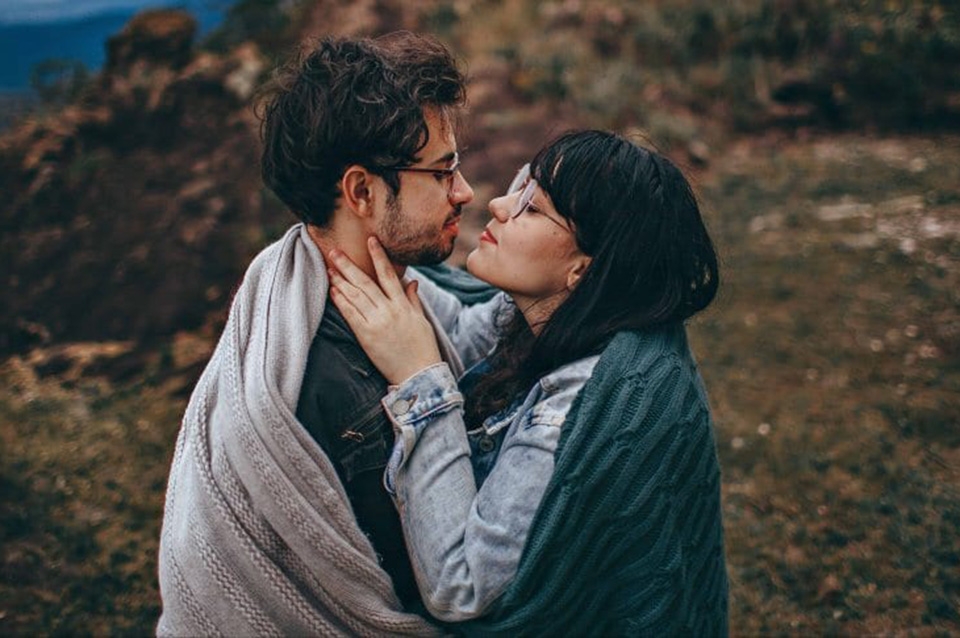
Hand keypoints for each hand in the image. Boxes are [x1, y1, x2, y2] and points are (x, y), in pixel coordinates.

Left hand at [328, 237, 442, 384]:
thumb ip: (413, 300)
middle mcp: (389, 310)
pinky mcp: (366, 336)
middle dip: (348, 265)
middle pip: (365, 282)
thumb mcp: (421, 320)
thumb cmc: (422, 348)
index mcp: (403, 305)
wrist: (419, 374)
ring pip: (355, 296)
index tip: (370, 240)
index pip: (388, 274)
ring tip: (329, 268)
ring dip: (340, 280)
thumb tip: (412, 281)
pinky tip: (332, 290)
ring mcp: (377, 323)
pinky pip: (350, 314)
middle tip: (334, 251)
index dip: (379, 256)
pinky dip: (341, 301)